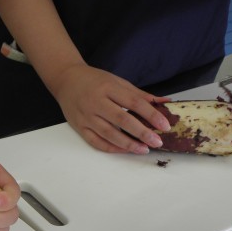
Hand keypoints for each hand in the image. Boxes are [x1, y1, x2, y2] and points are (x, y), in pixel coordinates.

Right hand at [51, 63, 171, 153]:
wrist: (66, 80)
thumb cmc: (94, 80)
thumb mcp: (118, 82)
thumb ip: (140, 95)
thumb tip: (165, 102)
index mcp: (108, 88)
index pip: (134, 102)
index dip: (151, 115)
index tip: (164, 125)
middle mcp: (96, 102)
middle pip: (122, 120)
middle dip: (142, 132)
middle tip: (157, 141)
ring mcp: (86, 116)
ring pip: (109, 134)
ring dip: (128, 144)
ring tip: (144, 149)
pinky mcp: (79, 127)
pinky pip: (96, 142)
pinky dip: (111, 148)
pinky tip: (125, 150)